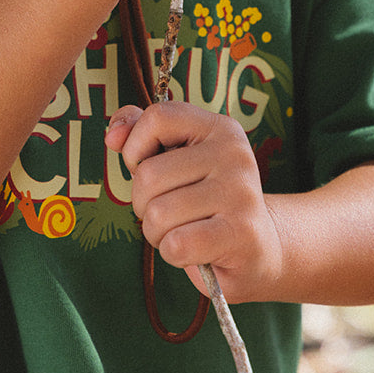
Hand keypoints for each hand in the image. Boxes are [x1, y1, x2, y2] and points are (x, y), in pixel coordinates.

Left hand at [105, 100, 281, 303]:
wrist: (260, 248)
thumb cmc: (206, 203)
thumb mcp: (177, 160)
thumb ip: (141, 134)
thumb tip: (113, 135)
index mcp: (219, 128)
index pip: (157, 118)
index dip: (136, 148)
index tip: (148, 167)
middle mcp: (234, 154)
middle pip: (148, 175)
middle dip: (144, 204)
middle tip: (172, 213)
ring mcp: (240, 193)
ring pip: (157, 214)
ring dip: (157, 233)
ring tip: (184, 231)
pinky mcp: (241, 233)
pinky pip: (176, 244)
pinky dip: (173, 254)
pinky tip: (195, 251)